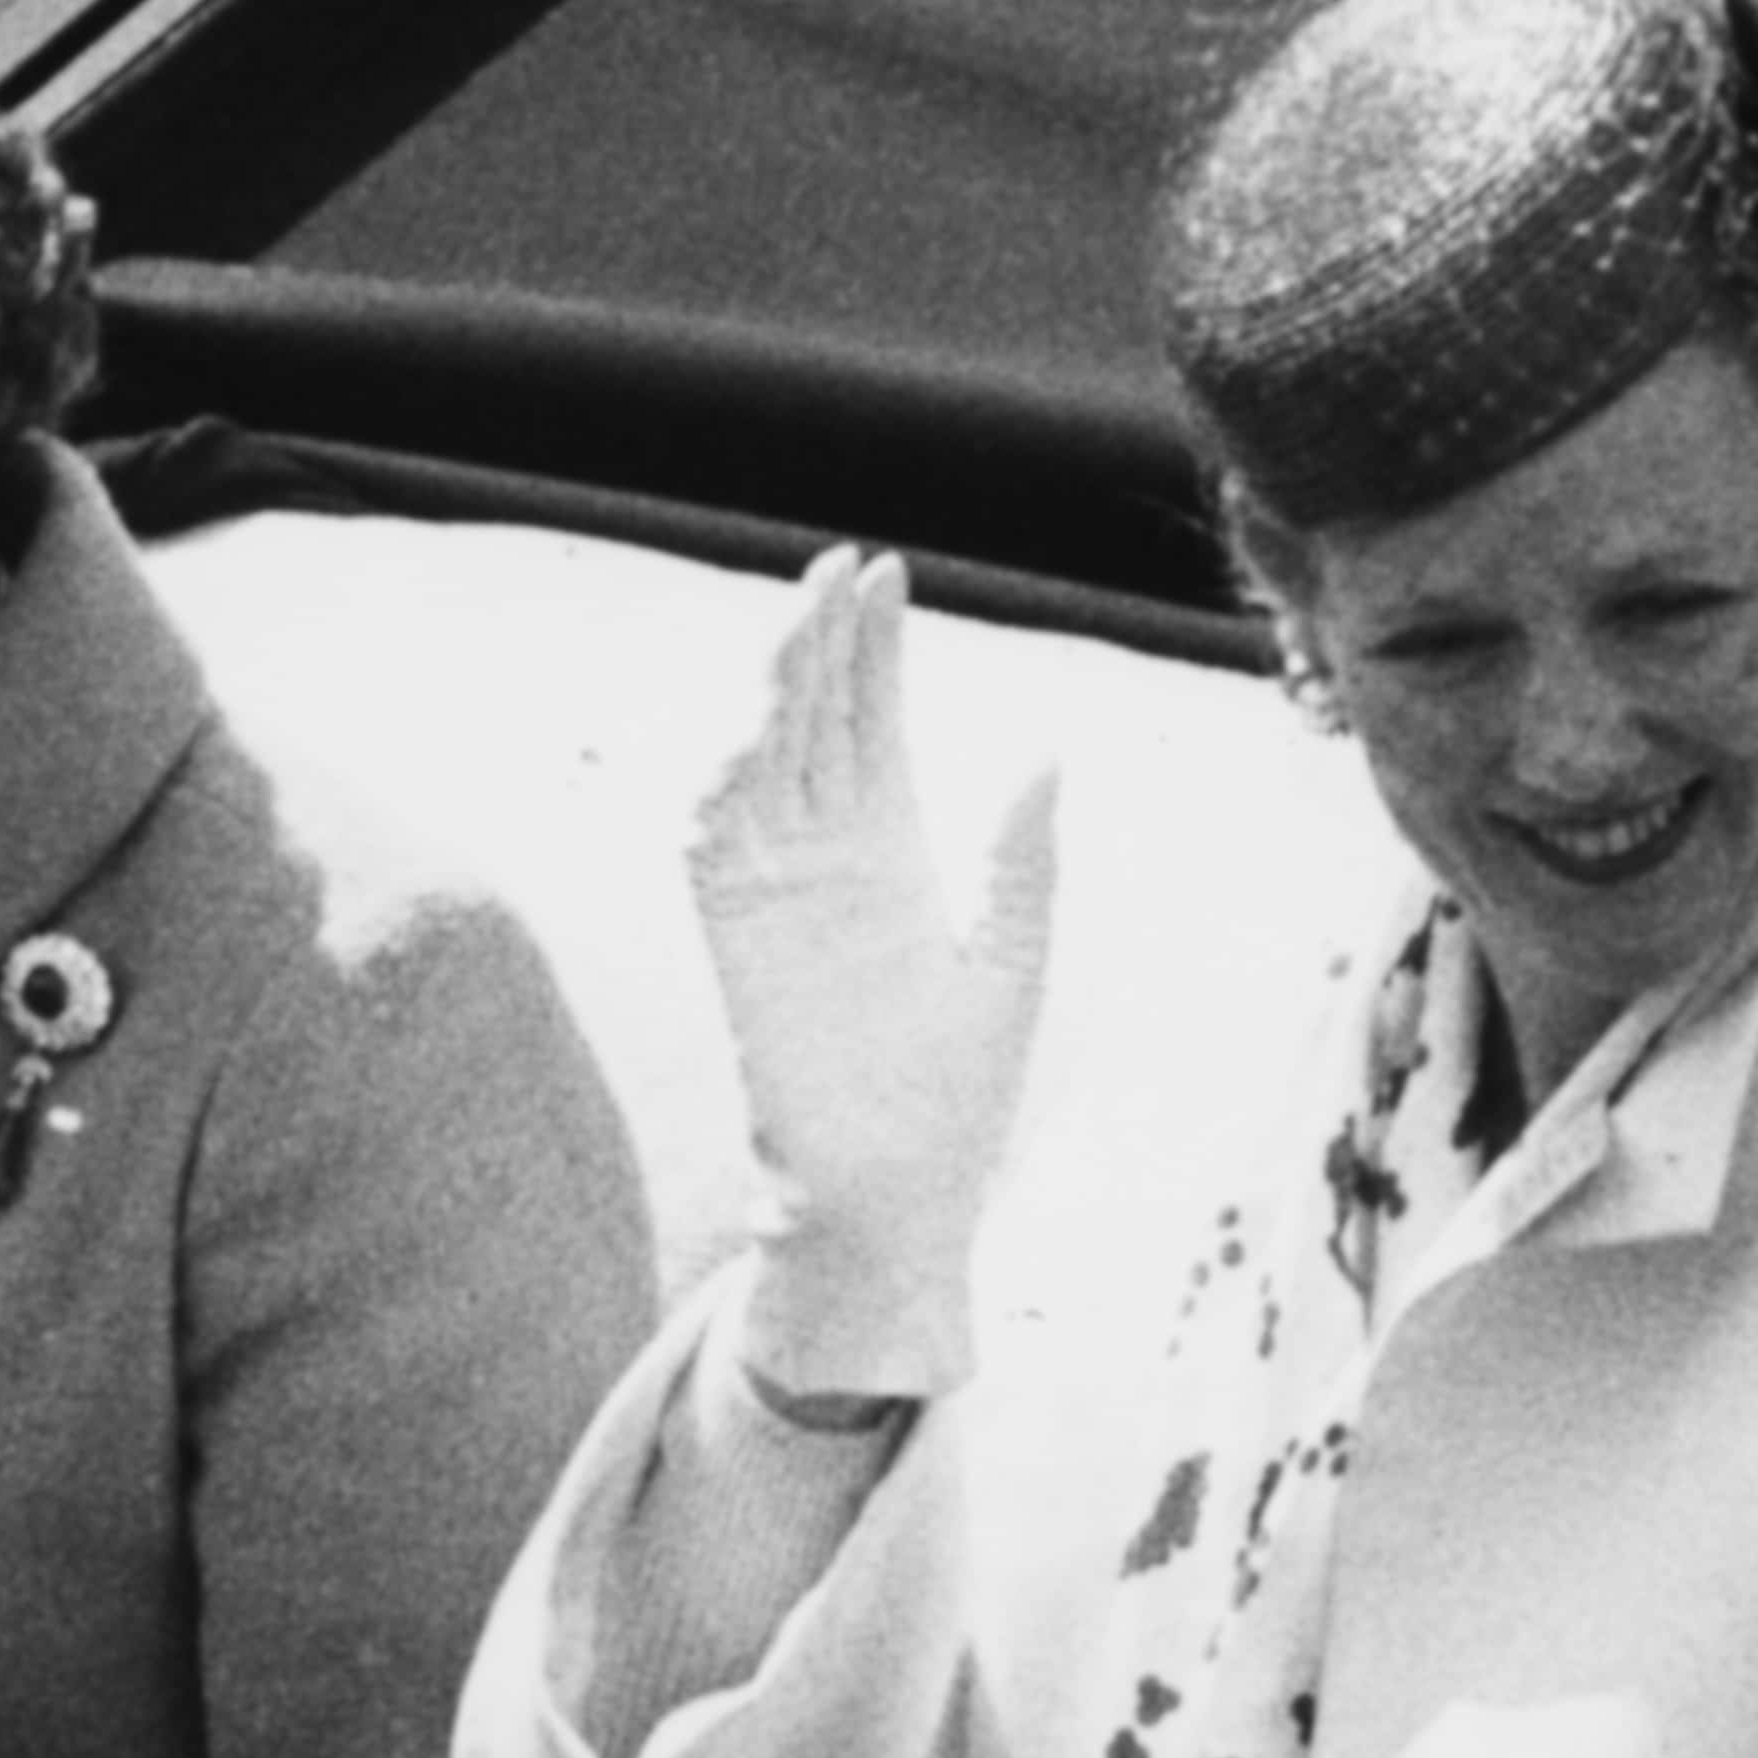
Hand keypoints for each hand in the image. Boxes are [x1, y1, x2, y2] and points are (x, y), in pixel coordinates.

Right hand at [689, 547, 1060, 1401]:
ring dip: (772, 692)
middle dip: (821, 642)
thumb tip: (1044, 753)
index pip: (871, 721)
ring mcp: (775, 894)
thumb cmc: (960, 1097)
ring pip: (761, 763)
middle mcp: (826, 859)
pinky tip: (751, 730)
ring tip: (801, 620)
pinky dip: (723, 784)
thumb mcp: (1011, 958)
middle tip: (840, 565)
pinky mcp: (737, 941)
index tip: (884, 571)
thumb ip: (1020, 860)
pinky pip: (713, 845)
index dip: (872, 648)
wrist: (904, 1192)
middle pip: (813, 721)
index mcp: (893, 853)